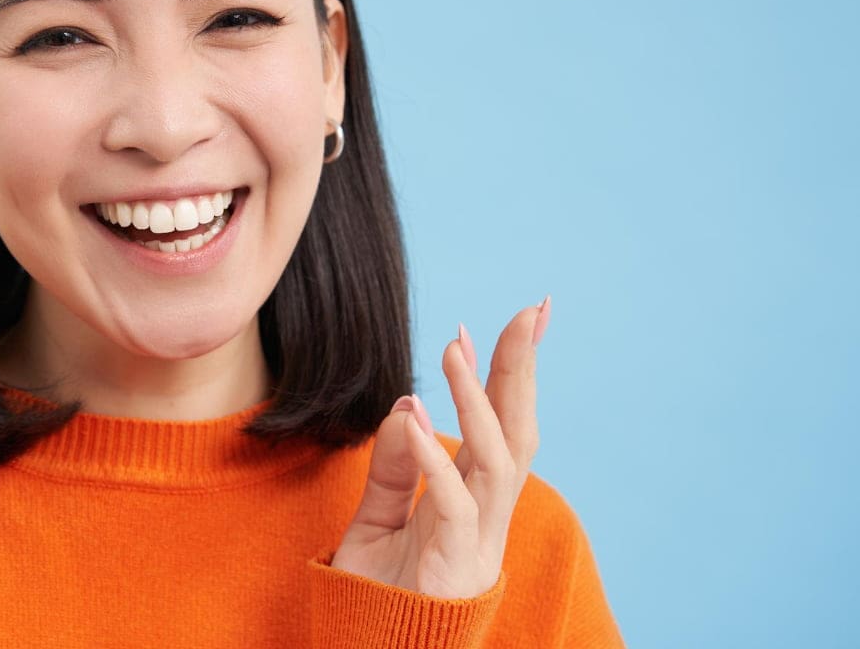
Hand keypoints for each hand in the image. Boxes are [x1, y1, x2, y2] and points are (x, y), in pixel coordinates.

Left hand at [330, 296, 550, 597]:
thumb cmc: (380, 595)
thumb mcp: (378, 517)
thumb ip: (394, 465)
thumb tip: (409, 403)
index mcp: (476, 499)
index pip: (503, 424)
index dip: (510, 373)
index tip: (513, 319)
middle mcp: (489, 514)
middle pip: (519, 431)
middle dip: (523, 370)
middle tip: (529, 311)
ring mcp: (478, 540)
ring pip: (497, 459)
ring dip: (477, 401)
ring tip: (453, 347)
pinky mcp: (454, 564)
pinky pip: (454, 504)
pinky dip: (436, 459)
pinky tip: (418, 416)